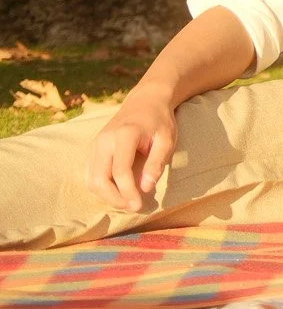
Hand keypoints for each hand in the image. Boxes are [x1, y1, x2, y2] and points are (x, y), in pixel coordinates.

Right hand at [88, 87, 178, 210]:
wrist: (145, 101)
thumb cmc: (159, 121)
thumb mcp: (167, 139)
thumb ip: (156, 162)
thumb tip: (145, 188)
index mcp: (124, 135)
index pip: (120, 170)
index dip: (127, 191)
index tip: (138, 205)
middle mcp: (104, 140)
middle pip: (99, 178)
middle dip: (114, 198)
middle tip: (133, 206)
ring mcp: (95, 145)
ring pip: (91, 179)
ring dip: (106, 196)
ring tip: (127, 201)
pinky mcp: (93, 150)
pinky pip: (90, 175)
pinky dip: (101, 188)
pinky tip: (117, 192)